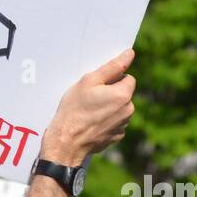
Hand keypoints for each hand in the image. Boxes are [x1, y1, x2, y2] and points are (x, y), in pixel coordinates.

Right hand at [39, 49, 135, 167]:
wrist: (66, 142)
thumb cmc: (74, 109)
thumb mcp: (89, 82)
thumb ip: (112, 67)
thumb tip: (130, 54)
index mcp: (123, 95)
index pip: (127, 77)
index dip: (112, 79)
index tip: (97, 85)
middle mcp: (128, 111)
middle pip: (124, 93)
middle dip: (111, 93)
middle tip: (91, 97)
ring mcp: (123, 125)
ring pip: (119, 108)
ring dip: (109, 106)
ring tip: (89, 111)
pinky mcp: (117, 136)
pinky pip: (115, 122)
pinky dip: (106, 120)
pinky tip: (91, 122)